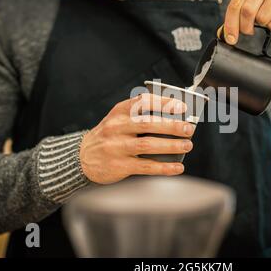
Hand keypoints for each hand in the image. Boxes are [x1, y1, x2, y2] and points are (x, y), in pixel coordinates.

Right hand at [79, 93, 195, 183]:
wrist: (82, 158)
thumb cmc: (110, 136)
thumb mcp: (119, 120)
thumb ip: (140, 117)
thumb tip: (176, 119)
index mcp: (119, 112)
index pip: (142, 102)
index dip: (164, 103)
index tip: (181, 106)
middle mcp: (116, 127)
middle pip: (148, 124)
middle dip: (172, 126)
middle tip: (189, 128)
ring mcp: (116, 147)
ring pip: (148, 145)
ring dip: (171, 145)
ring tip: (187, 145)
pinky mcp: (119, 166)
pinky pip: (145, 167)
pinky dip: (164, 167)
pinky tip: (178, 167)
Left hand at [222, 0, 270, 43]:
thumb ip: (239, 11)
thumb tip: (224, 34)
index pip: (235, 4)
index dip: (230, 24)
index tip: (230, 39)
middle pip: (247, 12)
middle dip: (245, 27)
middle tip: (249, 31)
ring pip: (261, 19)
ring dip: (263, 25)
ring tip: (269, 16)